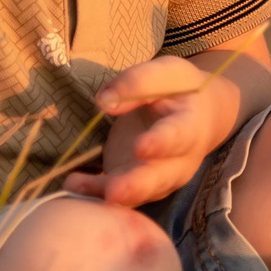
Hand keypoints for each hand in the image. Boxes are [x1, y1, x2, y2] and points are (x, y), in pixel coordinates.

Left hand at [65, 54, 245, 207]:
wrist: (197, 117)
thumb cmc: (180, 91)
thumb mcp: (165, 74)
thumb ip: (137, 83)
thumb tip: (104, 101)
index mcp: (189, 128)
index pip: (177, 137)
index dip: (160, 144)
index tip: (140, 147)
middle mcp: (178, 162)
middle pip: (158, 178)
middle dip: (135, 186)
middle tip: (113, 191)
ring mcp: (158, 180)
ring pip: (136, 193)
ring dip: (105, 193)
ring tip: (75, 186)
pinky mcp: (137, 186)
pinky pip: (118, 196)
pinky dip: (95, 194)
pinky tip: (73, 187)